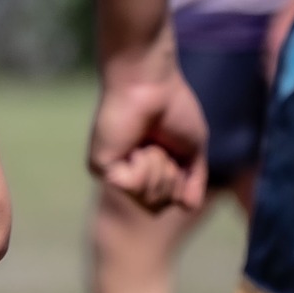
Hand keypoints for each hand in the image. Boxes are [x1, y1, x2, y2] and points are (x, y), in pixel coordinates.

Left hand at [89, 63, 206, 212]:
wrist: (151, 85)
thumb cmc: (173, 109)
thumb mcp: (192, 150)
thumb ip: (192, 179)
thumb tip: (188, 207)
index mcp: (149, 171)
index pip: (170, 202)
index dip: (181, 182)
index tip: (176, 152)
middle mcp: (128, 175)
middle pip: (158, 206)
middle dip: (170, 176)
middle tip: (160, 145)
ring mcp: (113, 173)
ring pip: (147, 200)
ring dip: (158, 168)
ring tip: (148, 143)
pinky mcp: (101, 167)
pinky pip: (132, 188)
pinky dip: (143, 167)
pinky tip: (135, 147)